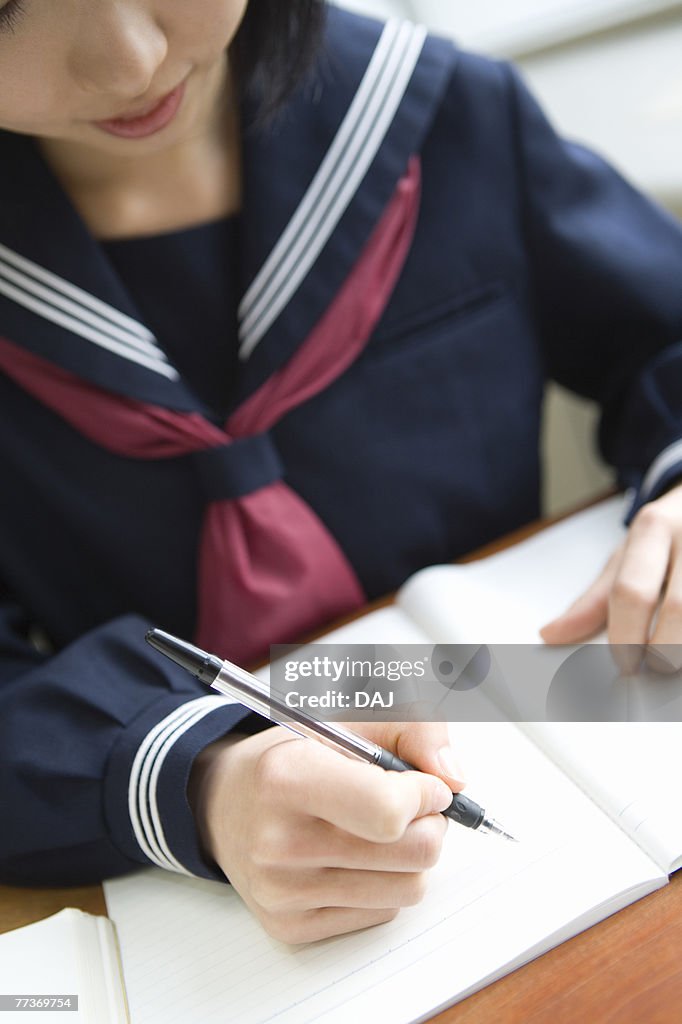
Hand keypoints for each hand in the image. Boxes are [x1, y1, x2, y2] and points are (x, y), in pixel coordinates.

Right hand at [188, 722, 462, 942]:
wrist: (222, 803)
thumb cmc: (289, 757)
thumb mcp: (345, 720)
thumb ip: (412, 730)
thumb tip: (454, 777)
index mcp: (287, 777)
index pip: (388, 811)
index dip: (423, 794)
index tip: (423, 782)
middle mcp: (279, 841)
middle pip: (413, 853)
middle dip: (428, 823)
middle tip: (409, 804)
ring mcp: (283, 892)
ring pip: (408, 888)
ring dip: (409, 855)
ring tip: (377, 829)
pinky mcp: (290, 927)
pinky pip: (382, 913)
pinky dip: (382, 882)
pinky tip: (353, 855)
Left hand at [540, 485, 681, 671]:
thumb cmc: (668, 534)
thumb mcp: (628, 555)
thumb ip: (594, 600)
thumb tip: (550, 634)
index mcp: (655, 528)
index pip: (632, 592)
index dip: (626, 638)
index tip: (625, 665)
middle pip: (679, 611)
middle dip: (664, 650)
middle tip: (656, 667)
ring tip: (676, 659)